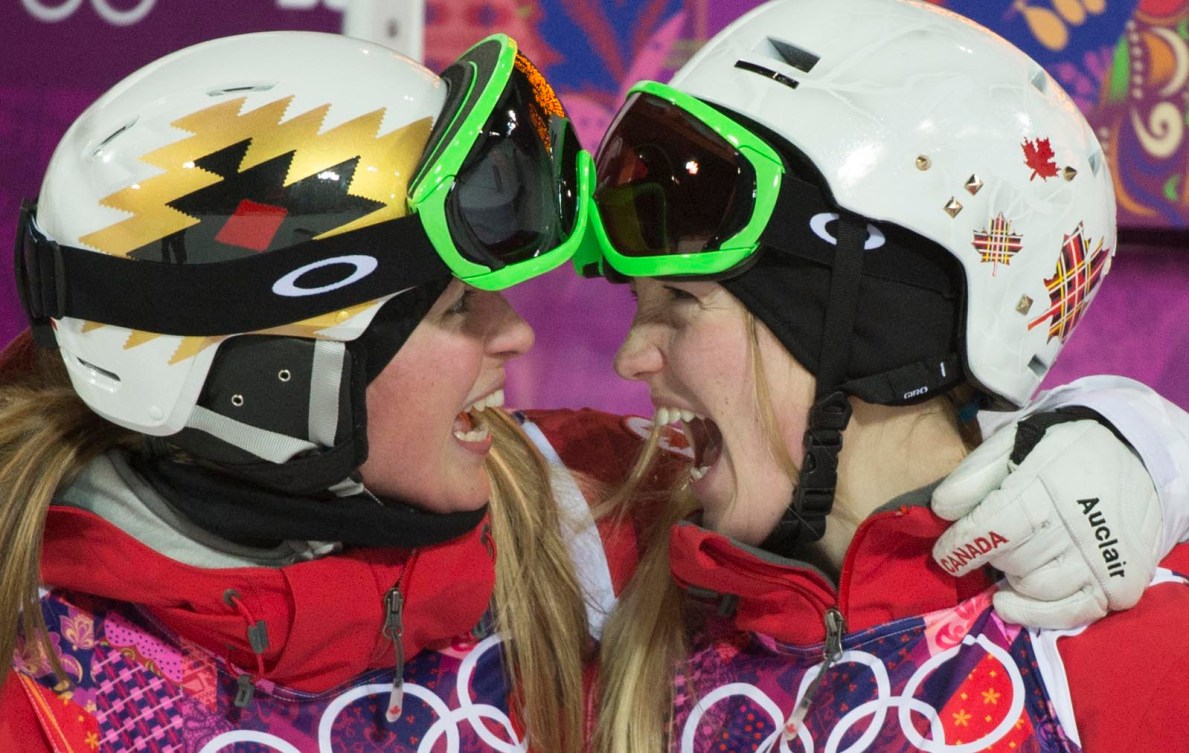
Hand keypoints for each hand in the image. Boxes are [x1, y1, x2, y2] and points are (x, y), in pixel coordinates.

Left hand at [931, 417, 1162, 628]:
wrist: (1140, 462)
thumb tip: (941, 509)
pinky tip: (1011, 601)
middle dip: (990, 556)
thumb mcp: (1016, 443)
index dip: (958, 547)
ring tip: (1015, 560)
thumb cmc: (1065, 454)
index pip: (989, 530)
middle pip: (1010, 561)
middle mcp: (1077, 527)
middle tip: (994, 544)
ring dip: (1013, 579)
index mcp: (1046, 487)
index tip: (945, 553)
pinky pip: (1067, 614)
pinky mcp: (1122, 585)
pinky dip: (1034, 612)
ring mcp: (1103, 560)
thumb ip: (975, 474)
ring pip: (1033, 589)